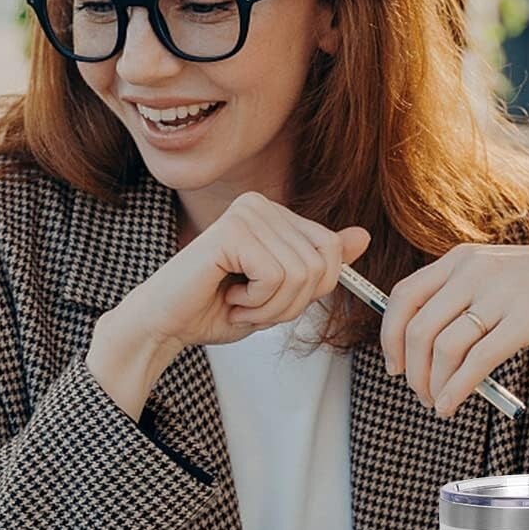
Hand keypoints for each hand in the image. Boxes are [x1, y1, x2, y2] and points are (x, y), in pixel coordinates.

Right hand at [88, 193, 369, 418]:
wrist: (165, 325)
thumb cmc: (215, 309)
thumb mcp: (281, 291)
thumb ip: (320, 263)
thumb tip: (364, 236)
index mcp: (275, 214)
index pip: (331, 251)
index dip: (311, 291)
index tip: (270, 299)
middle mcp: (261, 204)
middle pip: (320, 264)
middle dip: (291, 303)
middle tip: (251, 305)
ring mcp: (246, 213)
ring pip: (300, 274)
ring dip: (272, 307)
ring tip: (238, 302)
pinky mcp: (232, 231)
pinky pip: (276, 277)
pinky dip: (257, 302)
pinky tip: (228, 296)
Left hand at [379, 242, 528, 423]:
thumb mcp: (492, 278)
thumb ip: (455, 300)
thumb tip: (414, 348)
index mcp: (460, 260)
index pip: (403, 296)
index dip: (389, 336)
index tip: (394, 366)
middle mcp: (474, 270)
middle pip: (418, 328)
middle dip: (412, 370)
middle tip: (418, 393)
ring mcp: (501, 293)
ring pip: (445, 347)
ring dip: (433, 384)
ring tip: (437, 403)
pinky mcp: (526, 318)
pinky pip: (478, 361)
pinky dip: (456, 389)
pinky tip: (450, 405)